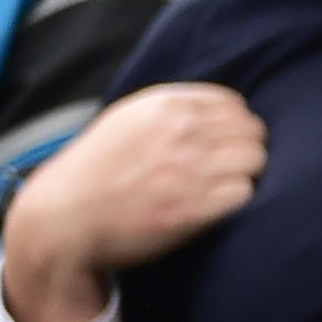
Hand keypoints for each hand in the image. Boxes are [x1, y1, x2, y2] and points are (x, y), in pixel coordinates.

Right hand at [0, 83, 265, 321]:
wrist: (66, 216)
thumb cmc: (97, 170)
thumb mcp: (126, 120)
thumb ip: (170, 110)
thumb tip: (222, 110)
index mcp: (164, 105)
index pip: (234, 105)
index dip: (236, 126)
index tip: (225, 143)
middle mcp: (181, 132)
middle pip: (253, 133)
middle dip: (245, 150)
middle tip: (226, 170)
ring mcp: (190, 169)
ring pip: (254, 161)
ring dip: (245, 175)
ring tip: (220, 188)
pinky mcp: (196, 207)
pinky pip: (244, 193)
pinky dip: (236, 201)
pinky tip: (216, 206)